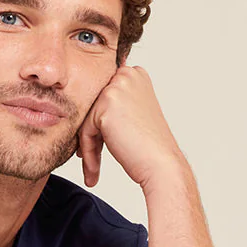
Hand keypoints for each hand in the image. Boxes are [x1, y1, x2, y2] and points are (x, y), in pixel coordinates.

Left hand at [74, 64, 184, 189]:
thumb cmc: (150, 146)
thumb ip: (115, 105)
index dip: (99, 125)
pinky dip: (88, 152)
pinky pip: (85, 130)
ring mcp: (116, 87)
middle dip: (91, 136)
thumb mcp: (134, 114)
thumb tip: (88, 110)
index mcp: (135, 74)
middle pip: (93, 108)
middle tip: (92, 160)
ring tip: (93, 170)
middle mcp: (126, 75)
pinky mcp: (106, 104)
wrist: (161, 164)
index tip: (98, 147)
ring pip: (87, 120)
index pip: (103, 98)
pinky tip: (93, 171)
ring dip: (89, 148)